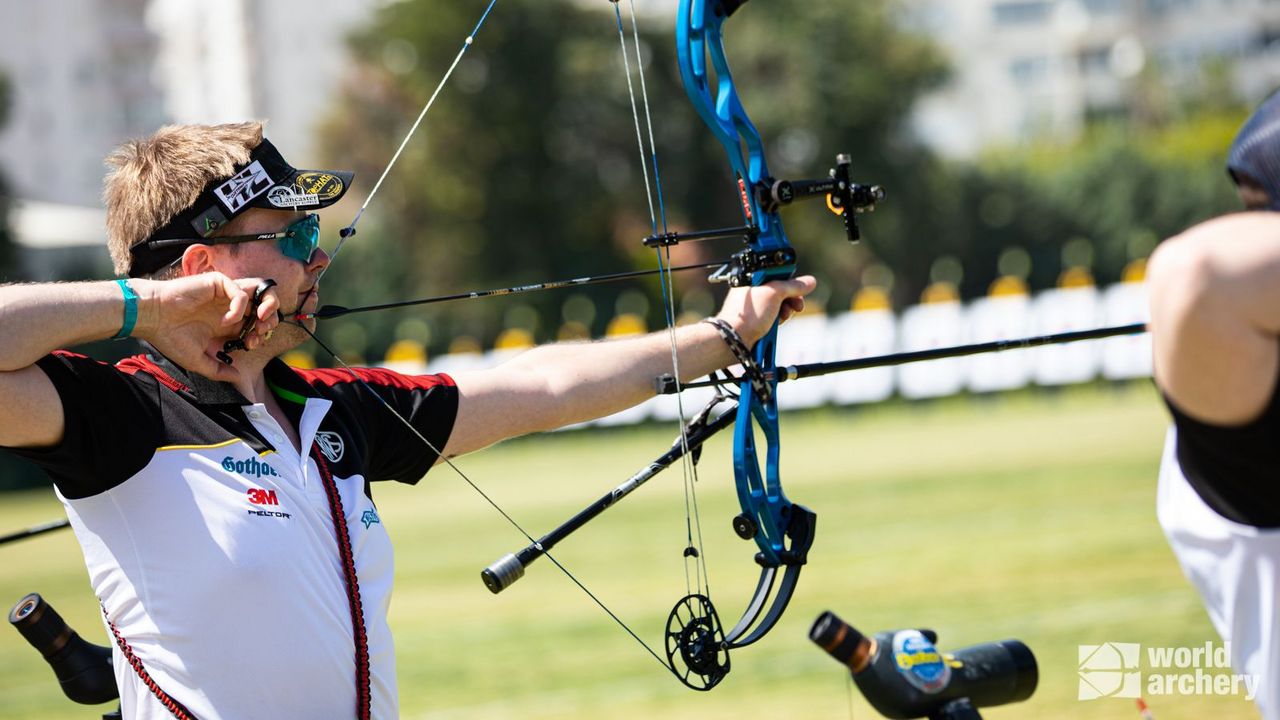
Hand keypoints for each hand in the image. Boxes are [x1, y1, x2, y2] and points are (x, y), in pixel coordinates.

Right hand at [133, 273, 281, 381]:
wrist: (151, 319)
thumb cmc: (170, 337)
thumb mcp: (197, 360)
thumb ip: (218, 369)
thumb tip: (238, 378)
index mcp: (227, 323)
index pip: (257, 324)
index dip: (260, 335)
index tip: (249, 345)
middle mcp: (229, 306)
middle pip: (265, 306)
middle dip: (270, 320)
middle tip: (259, 333)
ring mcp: (225, 294)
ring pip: (260, 292)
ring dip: (266, 307)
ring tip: (257, 323)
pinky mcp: (218, 283)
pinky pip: (241, 292)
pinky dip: (240, 307)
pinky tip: (226, 321)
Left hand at [715, 275, 816, 346]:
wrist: (735, 341)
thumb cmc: (748, 316)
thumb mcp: (774, 294)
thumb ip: (793, 286)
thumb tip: (810, 282)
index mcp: (752, 279)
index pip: (777, 274)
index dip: (790, 280)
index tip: (798, 288)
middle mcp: (752, 291)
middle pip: (780, 291)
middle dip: (791, 299)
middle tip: (797, 306)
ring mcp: (754, 307)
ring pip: (778, 306)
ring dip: (785, 312)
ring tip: (781, 317)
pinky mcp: (756, 321)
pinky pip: (773, 318)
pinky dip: (777, 321)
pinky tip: (775, 326)